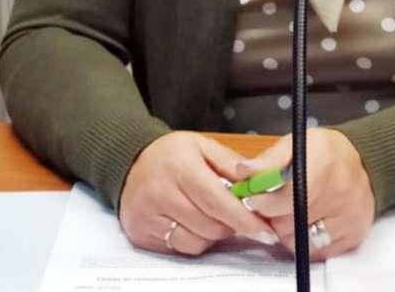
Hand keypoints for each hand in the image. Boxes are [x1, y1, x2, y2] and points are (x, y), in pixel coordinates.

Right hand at [118, 131, 280, 255]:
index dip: (244, 219)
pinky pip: (178, 249)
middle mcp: (160, 192)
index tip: (264, 231)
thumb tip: (258, 186)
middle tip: (232, 213)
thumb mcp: (203, 146)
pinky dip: (192, 239)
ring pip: (195, 242)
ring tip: (208, 215)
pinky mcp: (140, 233)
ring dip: (211, 235)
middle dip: (229, 224)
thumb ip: (232, 165)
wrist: (130, 162)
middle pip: (209, 225)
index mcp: (179, 166)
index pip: (217, 201)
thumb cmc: (171, 154)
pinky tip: (191, 223)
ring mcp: (147, 215)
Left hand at [236, 127, 375, 260]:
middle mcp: (339, 192)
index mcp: (321, 164)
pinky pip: (316, 251)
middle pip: (287, 223)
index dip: (263, 202)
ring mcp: (348, 217)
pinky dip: (308, 241)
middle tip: (278, 204)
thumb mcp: (296, 144)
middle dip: (275, 216)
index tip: (256, 199)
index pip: (282, 198)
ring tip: (295, 212)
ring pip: (299, 241)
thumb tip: (243, 171)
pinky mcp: (353, 235)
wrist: (366, 162)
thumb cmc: (326, 153)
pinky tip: (312, 222)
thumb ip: (268, 160)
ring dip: (289, 231)